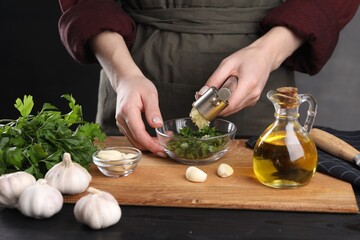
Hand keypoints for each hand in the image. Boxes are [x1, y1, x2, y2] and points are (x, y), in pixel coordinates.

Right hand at [90, 31, 164, 154]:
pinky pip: (133, 137)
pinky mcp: (123, 125)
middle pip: (136, 140)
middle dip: (151, 147)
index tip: (161, 149)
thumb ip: (153, 110)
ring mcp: (120, 123)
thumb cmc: (139, 86)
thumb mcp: (150, 94)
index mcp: (128, 111)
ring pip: (134, 141)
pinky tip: (155, 138)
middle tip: (166, 149)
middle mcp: (121, 119)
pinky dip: (144, 140)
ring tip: (163, 143)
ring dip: (148, 145)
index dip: (150, 144)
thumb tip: (157, 125)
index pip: (139, 133)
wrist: (127, 82)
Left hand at [201, 26, 302, 115]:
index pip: (230, 105)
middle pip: (230, 109)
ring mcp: (254, 99)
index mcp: (248, 84)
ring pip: (233, 109)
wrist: (265, 56)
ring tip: (218, 91)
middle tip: (207, 97)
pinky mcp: (253, 100)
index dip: (215, 107)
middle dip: (217, 106)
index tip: (204, 105)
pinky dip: (229, 102)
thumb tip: (202, 93)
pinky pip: (237, 106)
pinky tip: (227, 92)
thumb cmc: (248, 57)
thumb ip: (214, 80)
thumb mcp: (227, 64)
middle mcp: (253, 94)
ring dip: (223, 104)